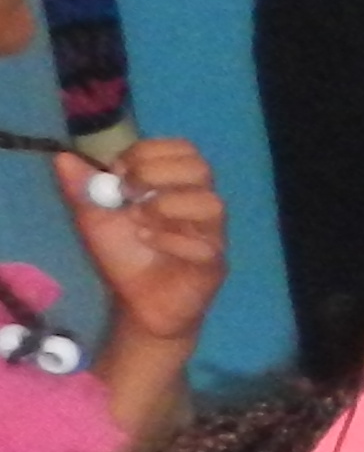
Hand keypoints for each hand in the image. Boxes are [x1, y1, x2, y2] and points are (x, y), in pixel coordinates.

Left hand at [64, 137, 225, 347]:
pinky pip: (204, 246)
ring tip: (138, 222)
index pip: (182, 149)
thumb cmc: (124, 255)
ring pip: (210, 203)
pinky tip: (149, 244)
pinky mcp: (214, 263)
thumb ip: (82, 188)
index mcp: (176, 185)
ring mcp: (211, 233)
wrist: (137, 302)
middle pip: (200, 168)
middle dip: (155, 173)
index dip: (149, 151)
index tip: (117, 170)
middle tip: (126, 192)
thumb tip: (63, 157)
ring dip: (166, 206)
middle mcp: (199, 203)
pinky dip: (169, 241)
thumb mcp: (95, 217)